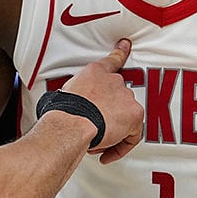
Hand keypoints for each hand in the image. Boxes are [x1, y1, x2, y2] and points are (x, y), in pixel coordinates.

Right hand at [61, 39, 143, 163]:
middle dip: (108, 115)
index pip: (111, 60)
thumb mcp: (64, 93)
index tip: (126, 44)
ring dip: (113, 131)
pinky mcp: (134, 115)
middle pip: (119, 98)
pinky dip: (120, 146)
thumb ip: (74, 94)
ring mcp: (126, 96)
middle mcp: (113, 80)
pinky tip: (106, 153)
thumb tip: (67, 107)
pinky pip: (133, 135)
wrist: (72, 122)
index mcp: (95, 72)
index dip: (120, 52)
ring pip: (126, 117)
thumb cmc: (62, 112)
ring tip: (96, 141)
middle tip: (94, 128)